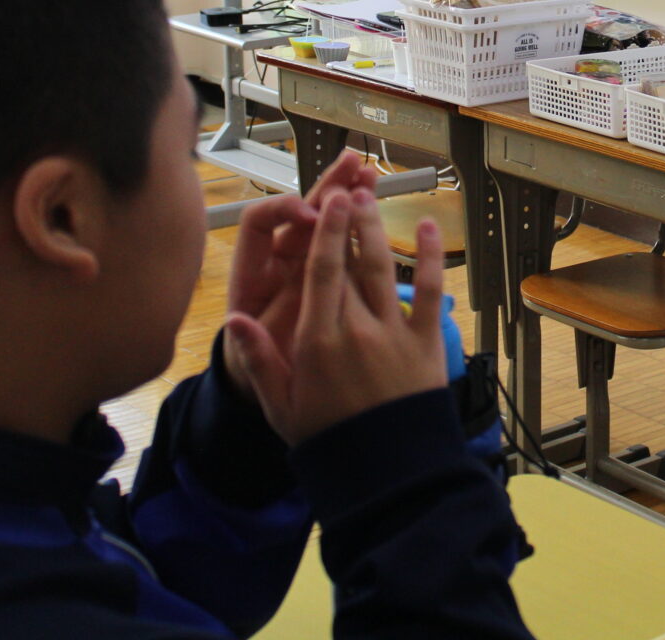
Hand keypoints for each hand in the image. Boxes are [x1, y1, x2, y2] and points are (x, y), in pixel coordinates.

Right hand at [224, 187, 447, 445]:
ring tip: (373, 200)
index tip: (327, 200)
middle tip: (350, 189)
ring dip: (379, 230)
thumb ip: (259, 360)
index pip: (320, 272)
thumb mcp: (283, 407)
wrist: (386, 476)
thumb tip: (234, 320)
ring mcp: (394, 334)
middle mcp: (356, 330)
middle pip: (352, 262)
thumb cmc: (331, 442)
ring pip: (385, 269)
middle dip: (350, 221)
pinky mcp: (426, 344)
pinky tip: (428, 228)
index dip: (325, 230)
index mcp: (317, 342)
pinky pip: (430, 293)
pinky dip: (431, 258)